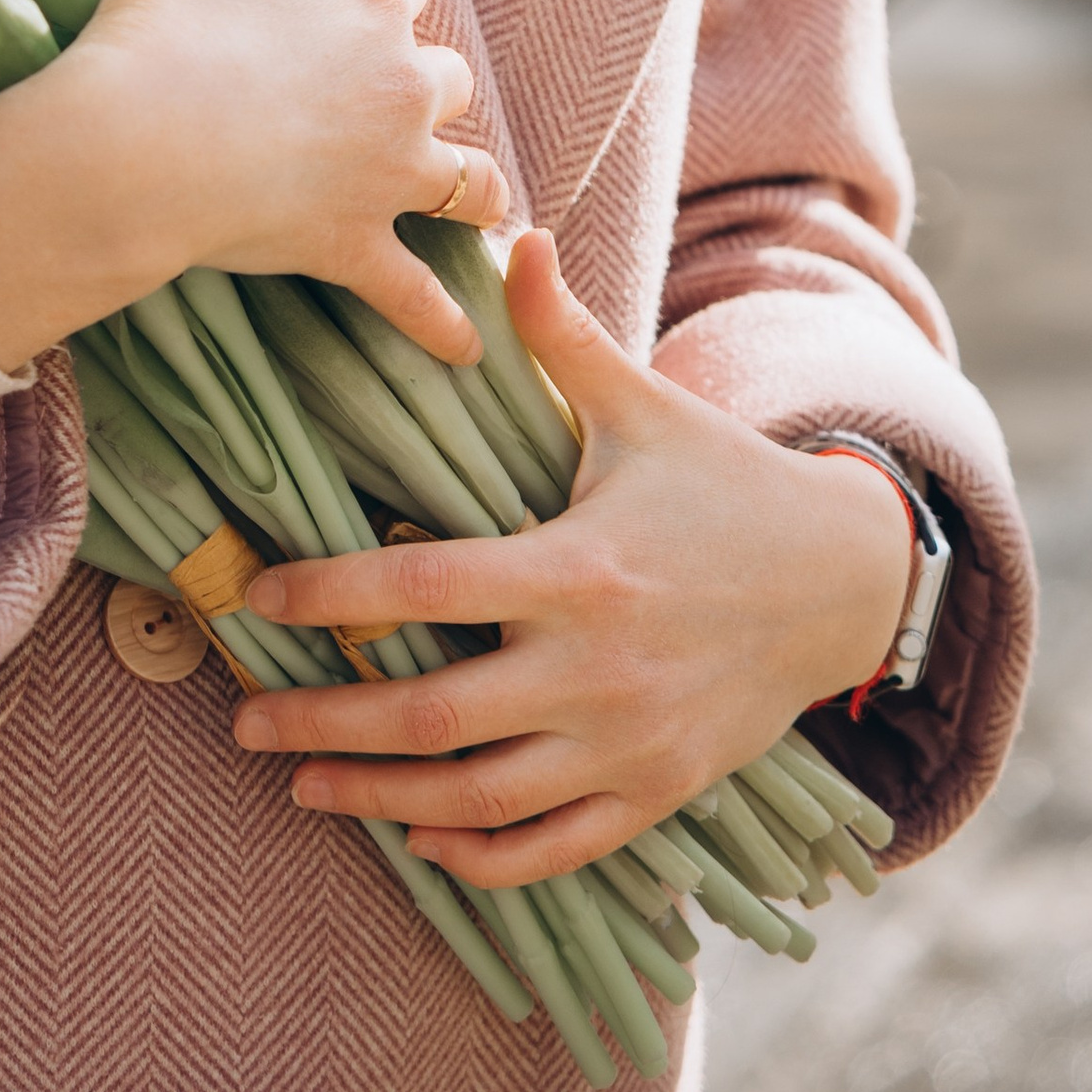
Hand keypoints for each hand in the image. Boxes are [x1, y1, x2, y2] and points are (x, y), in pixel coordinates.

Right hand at [0, 0, 508, 371]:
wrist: (135, 139)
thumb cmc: (170, 18)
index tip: (327, 9)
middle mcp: (403, 83)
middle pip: (441, 77)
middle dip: (418, 84)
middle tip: (377, 99)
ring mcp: (385, 171)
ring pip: (462, 177)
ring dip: (469, 187)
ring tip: (473, 202)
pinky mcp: (355, 244)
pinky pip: (414, 294)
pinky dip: (443, 324)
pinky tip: (467, 347)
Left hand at [228, 231, 916, 884]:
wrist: (847, 582)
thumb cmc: (726, 483)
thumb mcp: (645, 405)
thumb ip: (564, 334)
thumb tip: (514, 233)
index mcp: (578, 568)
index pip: (425, 586)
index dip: (332, 596)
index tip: (258, 600)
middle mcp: (597, 668)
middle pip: (435, 717)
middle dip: (329, 726)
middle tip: (245, 722)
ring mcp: (629, 744)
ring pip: (482, 799)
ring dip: (383, 802)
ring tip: (306, 788)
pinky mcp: (659, 792)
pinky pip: (556, 848)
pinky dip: (483, 858)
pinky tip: (421, 841)